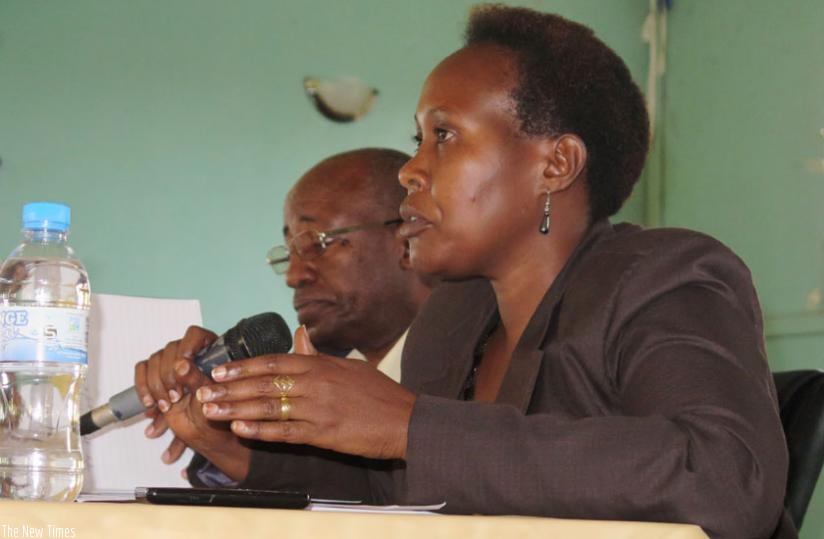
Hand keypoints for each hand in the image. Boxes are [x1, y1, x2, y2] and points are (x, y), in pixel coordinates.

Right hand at [134, 325, 252, 479]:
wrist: (211, 427)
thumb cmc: (218, 407)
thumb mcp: (212, 394)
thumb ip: (198, 378)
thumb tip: (182, 365)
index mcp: (210, 350)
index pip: (194, 335)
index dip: (187, 347)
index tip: (183, 368)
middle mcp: (189, 351)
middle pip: (170, 349)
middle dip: (169, 376)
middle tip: (176, 397)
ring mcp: (171, 362)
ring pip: (154, 360)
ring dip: (156, 385)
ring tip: (166, 406)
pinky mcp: (157, 374)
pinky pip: (142, 369)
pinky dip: (143, 386)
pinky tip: (150, 404)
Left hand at [196, 326, 416, 459]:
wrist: (406, 420)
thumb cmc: (380, 393)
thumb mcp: (349, 367)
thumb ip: (319, 355)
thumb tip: (300, 336)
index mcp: (321, 365)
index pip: (273, 361)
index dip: (243, 366)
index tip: (219, 370)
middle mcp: (315, 383)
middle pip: (264, 382)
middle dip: (229, 387)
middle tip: (202, 390)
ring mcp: (318, 408)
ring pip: (268, 406)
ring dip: (236, 408)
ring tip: (210, 410)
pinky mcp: (323, 432)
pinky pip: (285, 431)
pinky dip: (260, 430)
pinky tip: (240, 429)